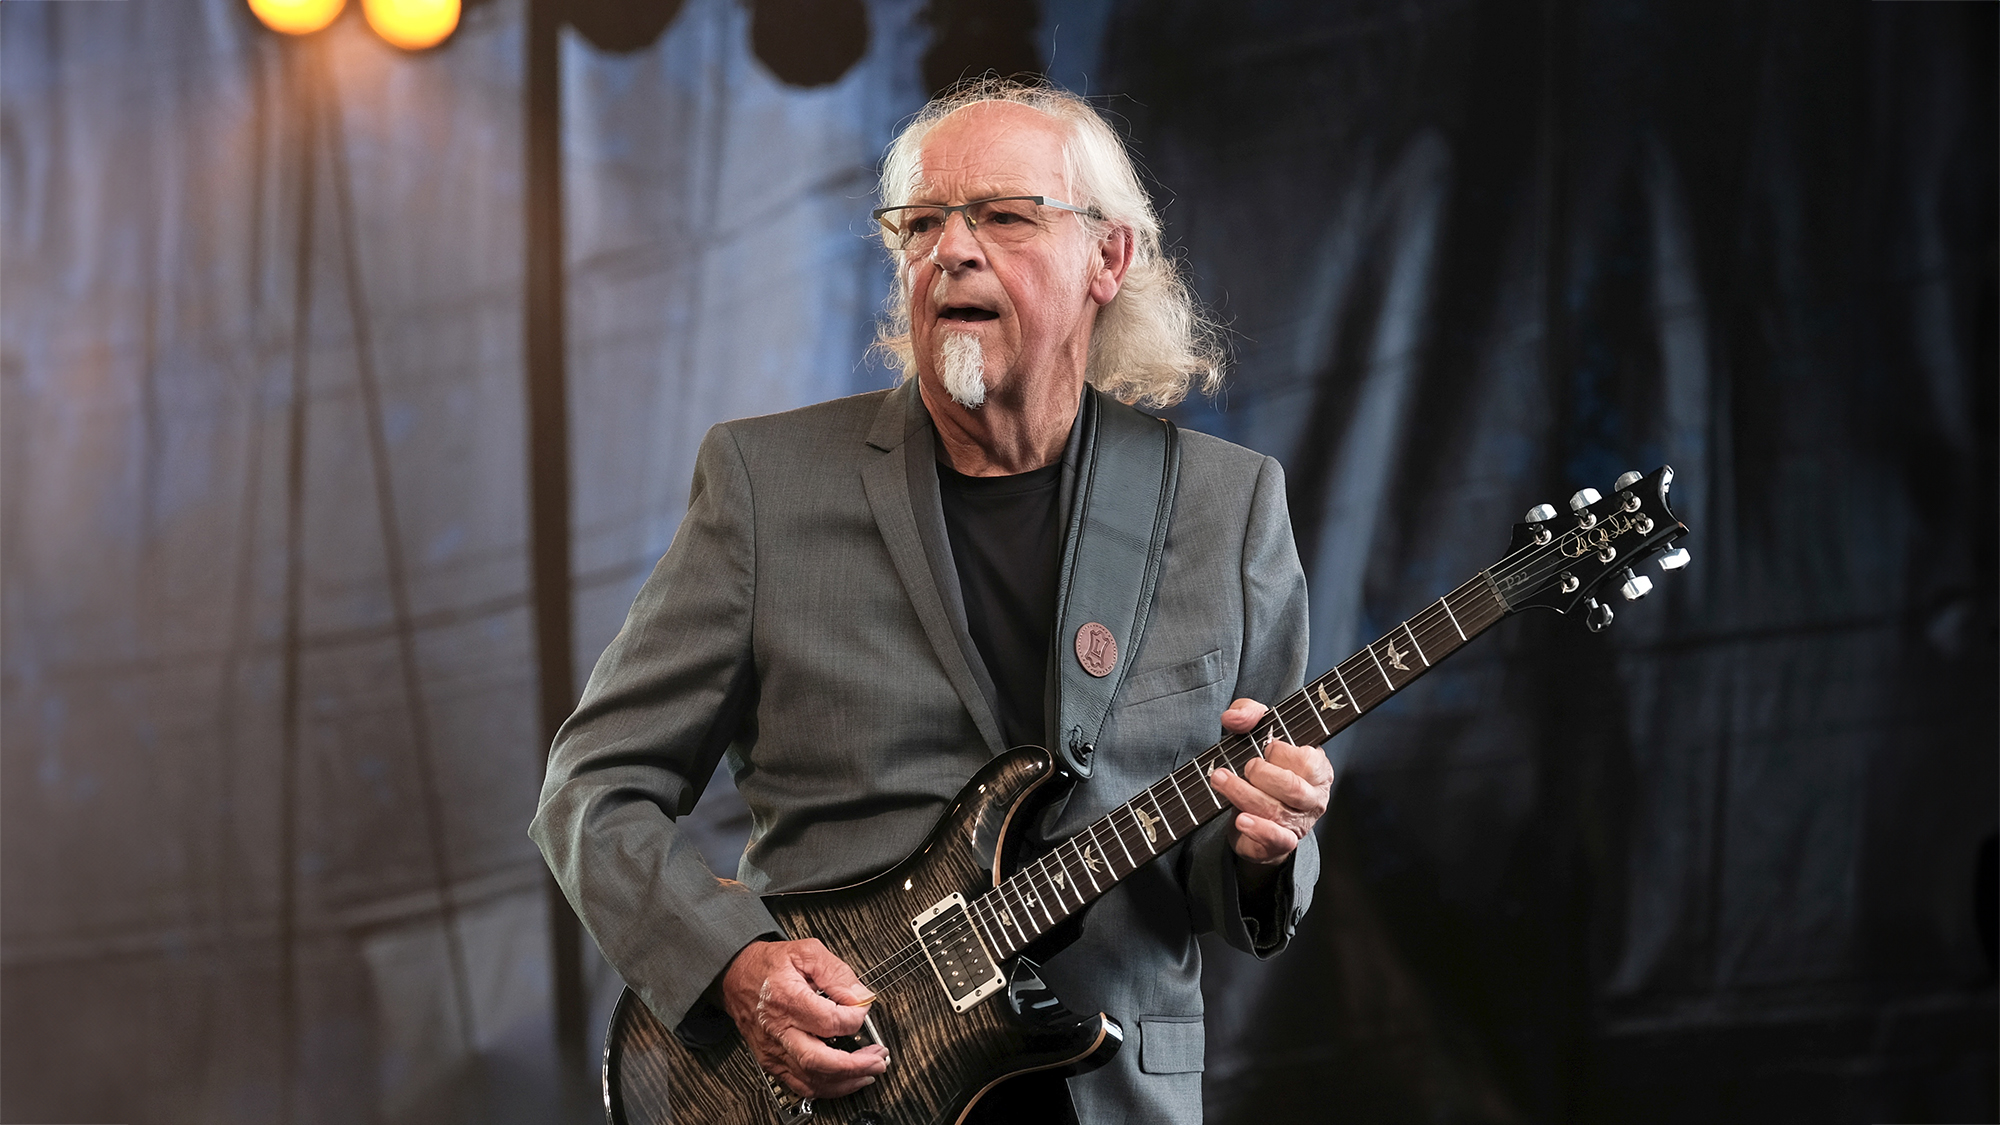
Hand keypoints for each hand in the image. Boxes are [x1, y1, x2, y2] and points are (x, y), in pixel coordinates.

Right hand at [719, 938, 888, 1098]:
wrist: (736, 975)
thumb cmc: (769, 965)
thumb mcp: (806, 952)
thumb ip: (837, 973)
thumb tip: (860, 997)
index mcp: (786, 998)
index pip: (828, 1021)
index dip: (854, 1019)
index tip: (864, 1011)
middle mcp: (778, 1029)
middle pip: (818, 1060)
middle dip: (855, 1065)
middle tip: (878, 1059)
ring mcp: (773, 1049)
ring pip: (811, 1079)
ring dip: (845, 1080)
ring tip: (869, 1071)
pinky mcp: (771, 1060)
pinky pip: (800, 1084)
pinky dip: (827, 1087)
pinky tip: (845, 1079)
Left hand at [1210, 698, 1332, 866]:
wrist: (1253, 816)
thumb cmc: (1262, 767)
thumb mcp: (1257, 733)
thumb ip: (1249, 713)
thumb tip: (1233, 718)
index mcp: (1317, 769)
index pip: (1308, 760)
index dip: (1283, 753)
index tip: (1265, 748)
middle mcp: (1314, 797)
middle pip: (1293, 787)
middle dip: (1262, 774)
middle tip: (1245, 767)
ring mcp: (1300, 823)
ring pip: (1277, 811)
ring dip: (1244, 794)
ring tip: (1221, 780)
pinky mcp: (1283, 843)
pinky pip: (1277, 839)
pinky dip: (1258, 829)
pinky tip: (1241, 820)